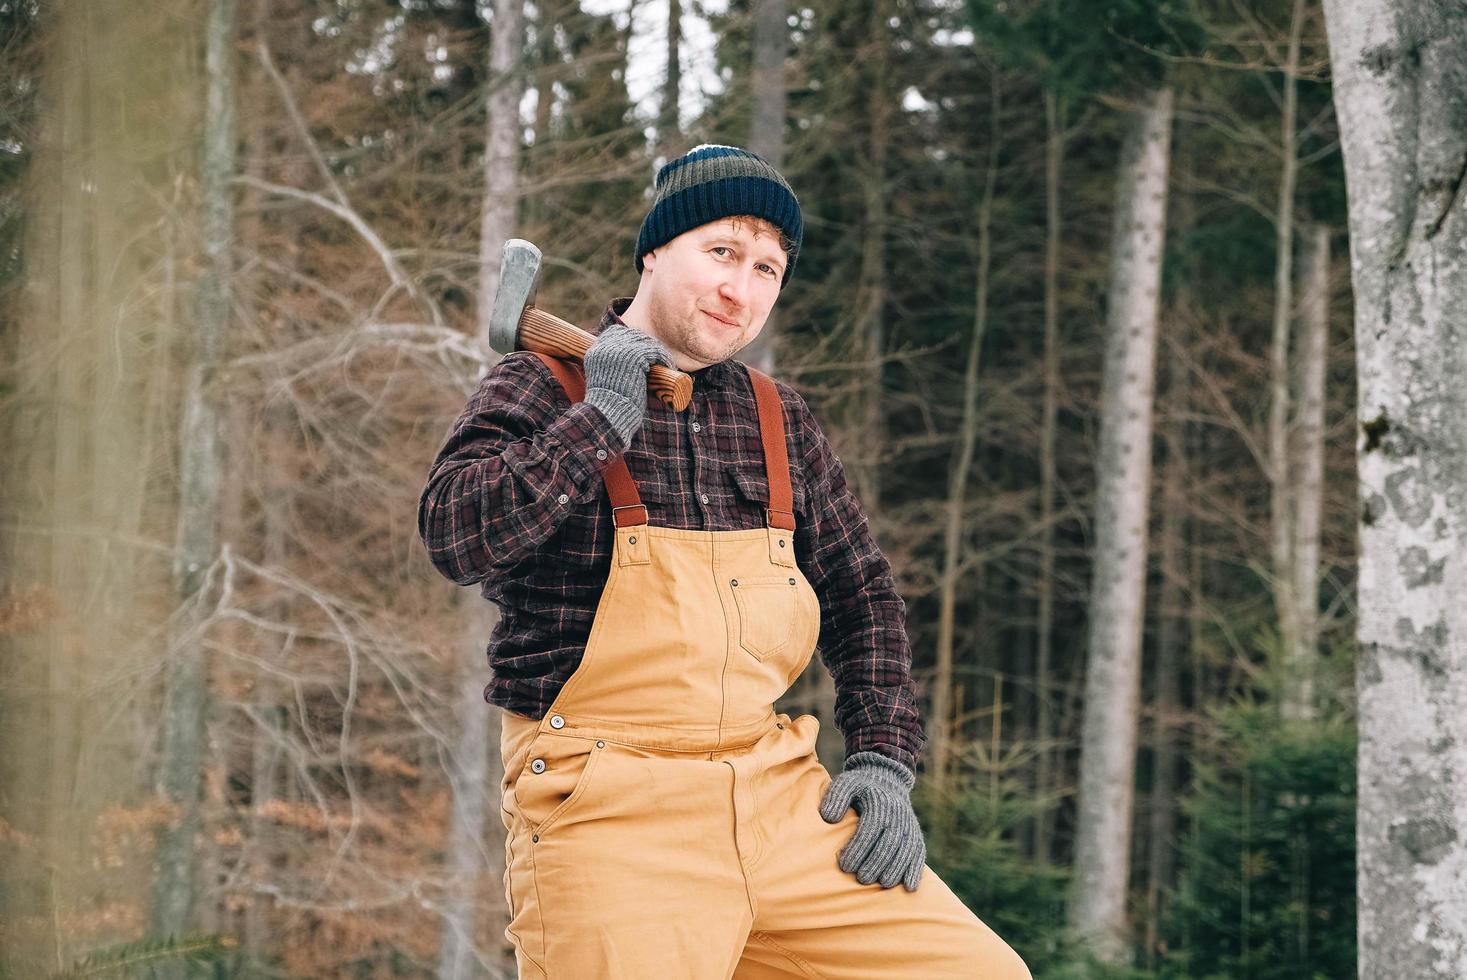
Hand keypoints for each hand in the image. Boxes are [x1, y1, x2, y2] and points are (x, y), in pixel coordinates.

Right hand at [582, 323, 675, 446]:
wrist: (608, 415)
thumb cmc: (609, 407)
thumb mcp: (604, 382)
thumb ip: (610, 370)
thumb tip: (627, 370)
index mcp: (594, 352)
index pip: (614, 332)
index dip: (631, 339)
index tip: (642, 350)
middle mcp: (605, 347)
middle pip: (632, 335)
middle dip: (646, 344)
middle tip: (658, 357)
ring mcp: (619, 350)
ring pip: (645, 342)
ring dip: (657, 351)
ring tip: (665, 362)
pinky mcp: (634, 356)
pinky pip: (654, 351)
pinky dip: (664, 357)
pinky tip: (668, 366)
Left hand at [818, 751, 924, 890]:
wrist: (885, 779)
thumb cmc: (859, 786)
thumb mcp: (845, 784)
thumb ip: (835, 797)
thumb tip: (828, 818)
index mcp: (879, 801)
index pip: (870, 828)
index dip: (859, 848)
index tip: (845, 866)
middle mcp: (898, 813)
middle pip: (890, 842)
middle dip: (876, 862)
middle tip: (862, 879)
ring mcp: (909, 824)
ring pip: (906, 849)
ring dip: (896, 868)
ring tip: (883, 884)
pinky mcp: (916, 834)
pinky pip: (919, 853)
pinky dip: (915, 870)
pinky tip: (909, 887)